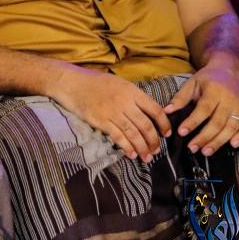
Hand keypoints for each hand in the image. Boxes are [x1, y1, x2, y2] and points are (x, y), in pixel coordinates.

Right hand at [53, 67, 170, 161]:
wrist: (71, 83)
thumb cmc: (94, 82)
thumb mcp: (118, 83)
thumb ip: (133, 96)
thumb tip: (147, 111)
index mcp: (132, 91)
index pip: (155, 110)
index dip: (164, 124)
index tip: (167, 133)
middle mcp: (124, 102)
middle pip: (146, 125)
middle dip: (154, 141)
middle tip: (157, 150)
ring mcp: (112, 112)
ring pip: (134, 134)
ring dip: (143, 148)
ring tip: (147, 157)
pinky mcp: (101, 121)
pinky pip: (118, 137)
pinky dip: (127, 147)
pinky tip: (132, 154)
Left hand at [165, 64, 238, 154]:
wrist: (229, 71)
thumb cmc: (207, 79)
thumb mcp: (191, 83)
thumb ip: (180, 98)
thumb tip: (166, 111)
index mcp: (214, 90)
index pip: (203, 109)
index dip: (193, 122)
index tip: (181, 132)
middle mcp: (229, 99)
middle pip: (218, 122)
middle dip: (204, 137)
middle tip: (192, 148)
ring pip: (232, 127)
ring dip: (219, 141)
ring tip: (205, 152)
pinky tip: (233, 145)